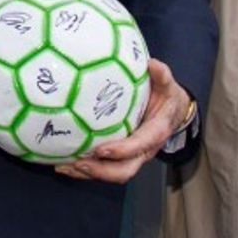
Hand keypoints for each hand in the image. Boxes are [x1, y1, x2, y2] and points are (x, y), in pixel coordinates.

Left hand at [57, 59, 189, 183]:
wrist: (173, 112)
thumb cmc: (167, 98)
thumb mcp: (168, 85)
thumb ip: (162, 76)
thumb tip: (153, 64)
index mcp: (156, 133)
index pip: (139, 146)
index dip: (122, 150)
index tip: (102, 150)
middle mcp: (144, 150)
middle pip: (124, 170)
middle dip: (101, 170)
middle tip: (78, 163)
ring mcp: (132, 156)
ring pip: (112, 173)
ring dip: (88, 173)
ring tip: (64, 167)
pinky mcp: (121, 156)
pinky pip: (104, 168)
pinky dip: (85, 169)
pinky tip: (64, 163)